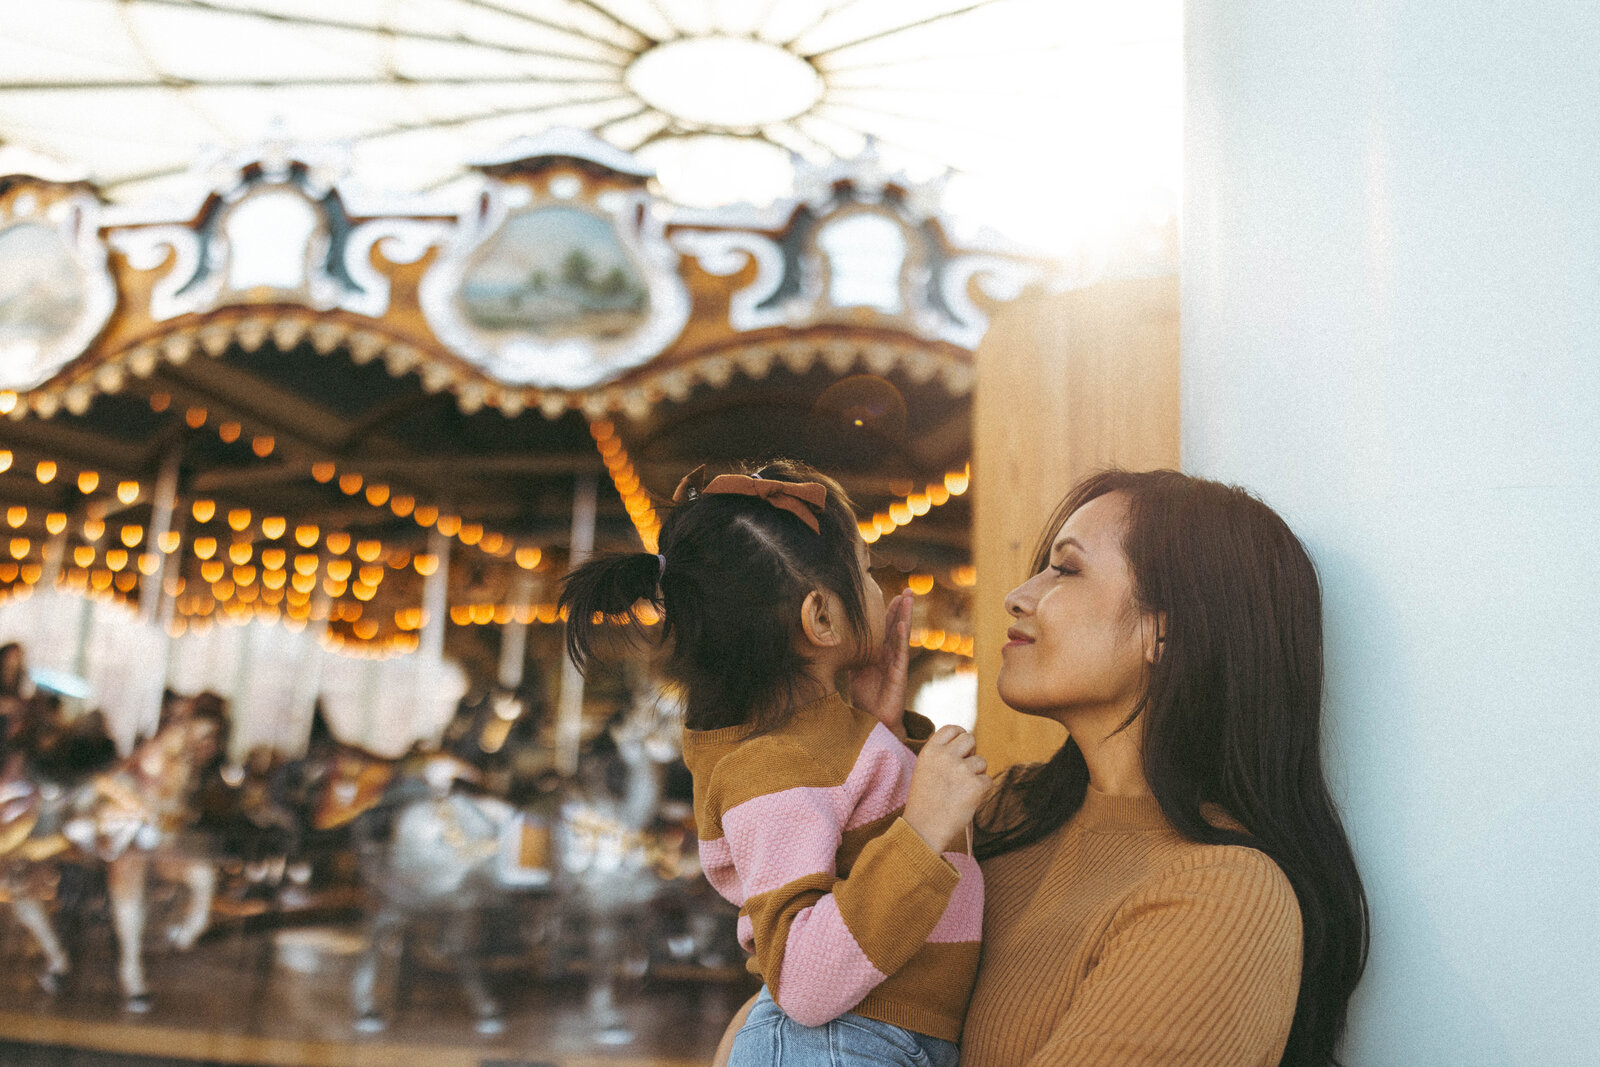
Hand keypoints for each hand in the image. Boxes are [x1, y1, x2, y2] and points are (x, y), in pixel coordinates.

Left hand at [849, 588, 913, 737]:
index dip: (887, 612)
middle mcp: (889, 656)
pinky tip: (902, 625)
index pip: (884, 629)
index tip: (889, 595)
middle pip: (896, 627)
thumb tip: (831, 644)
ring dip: (905, 616)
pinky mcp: (899, 675)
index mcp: (878, 653)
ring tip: (909, 599)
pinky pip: (901, 654)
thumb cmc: (866, 698)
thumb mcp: (853, 673)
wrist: (874, 721)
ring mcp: (895, 664)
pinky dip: (902, 638)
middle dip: (901, 608)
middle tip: (907, 589)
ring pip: (901, 635)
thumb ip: (849, 657)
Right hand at [902, 725, 990, 852]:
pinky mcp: (975, 785)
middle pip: (970, 738)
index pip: (952, 728)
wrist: (923, 830)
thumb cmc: (924, 802)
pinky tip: (966, 800)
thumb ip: (942, 755)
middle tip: (963, 771)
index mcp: (930, 750)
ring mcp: (961, 770)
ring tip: (960, 791)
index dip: (959, 737)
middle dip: (971, 752)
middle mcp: (945, 756)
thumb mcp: (925, 770)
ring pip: (981, 761)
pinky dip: (981, 791)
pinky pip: (987, 780)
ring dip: (976, 774)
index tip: (961, 749)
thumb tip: (967, 746)